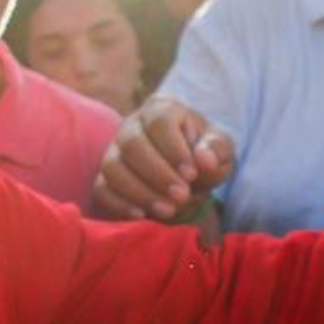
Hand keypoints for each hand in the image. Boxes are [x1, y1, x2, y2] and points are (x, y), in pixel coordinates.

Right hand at [91, 96, 233, 221]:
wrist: (188, 175)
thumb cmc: (203, 156)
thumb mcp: (220, 149)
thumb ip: (216, 150)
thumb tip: (203, 160)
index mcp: (162, 109)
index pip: (159, 121)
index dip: (174, 149)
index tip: (192, 174)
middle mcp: (132, 125)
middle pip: (132, 143)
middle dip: (158, 174)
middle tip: (182, 196)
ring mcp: (114, 150)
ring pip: (113, 167)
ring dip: (140, 191)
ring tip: (168, 210)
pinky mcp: (105, 177)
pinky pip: (102, 189)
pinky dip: (119, 203)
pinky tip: (143, 215)